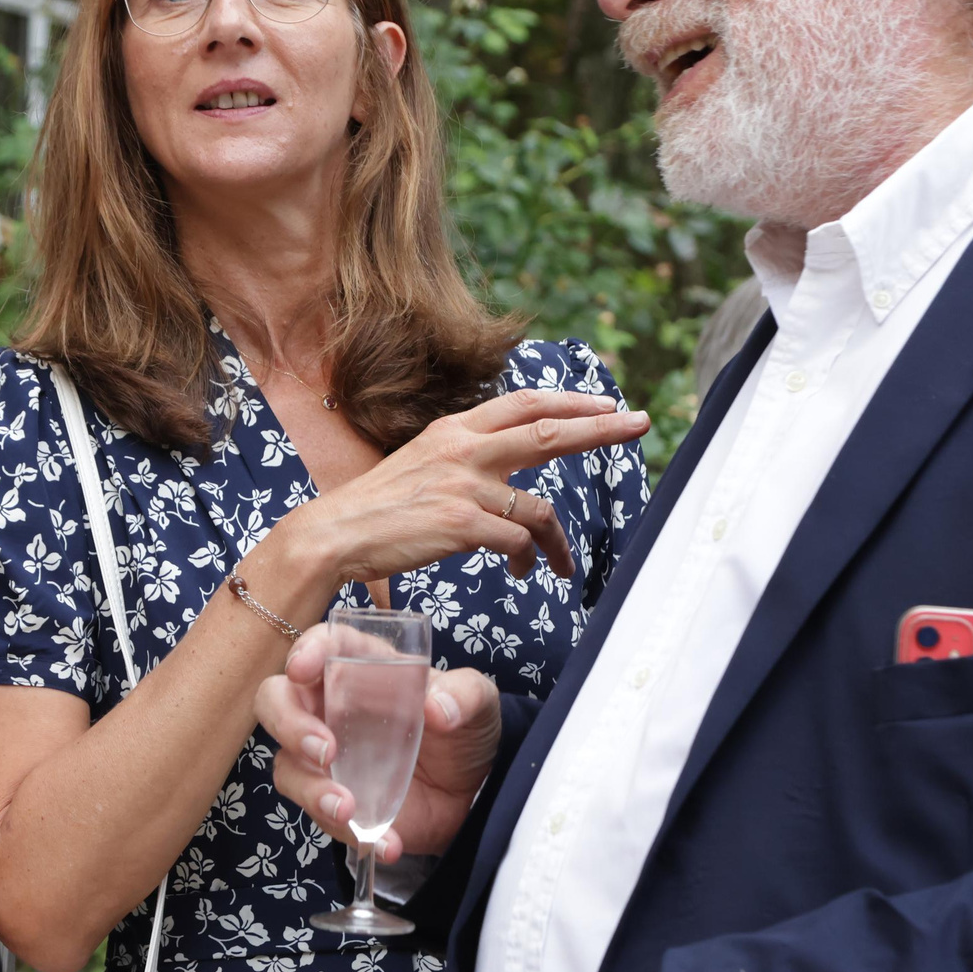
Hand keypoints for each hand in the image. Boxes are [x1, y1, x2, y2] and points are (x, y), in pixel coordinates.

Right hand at [258, 623, 502, 859]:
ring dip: (310, 788)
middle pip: (277, 702)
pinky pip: (320, 816)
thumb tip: (437, 708)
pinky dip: (349, 832)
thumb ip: (464, 695)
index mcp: (362, 669)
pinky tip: (388, 844)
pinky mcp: (334, 800)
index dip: (306, 651)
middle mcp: (332, 708)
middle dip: (289, 724)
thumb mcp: (479, 703)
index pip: (322, 646)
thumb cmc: (464, 731)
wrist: (474, 794)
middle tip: (324, 751)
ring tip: (347, 809)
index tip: (303, 670)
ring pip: (287, 765)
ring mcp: (327, 758)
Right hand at [274, 388, 648, 585]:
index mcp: (452, 430)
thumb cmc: (374, 508)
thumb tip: (500, 468)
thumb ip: (460, 457)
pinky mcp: (463, 524)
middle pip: (549, 431)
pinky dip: (530, 559)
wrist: (333, 535)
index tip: (604, 404)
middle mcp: (462, 449)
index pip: (522, 403)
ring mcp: (464, 486)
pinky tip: (523, 570)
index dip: (569, 401)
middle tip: (639, 424)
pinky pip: (519, 541)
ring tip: (558, 565)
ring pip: (540, 508)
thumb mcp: (419, 464)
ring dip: (558, 541)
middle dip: (601, 428)